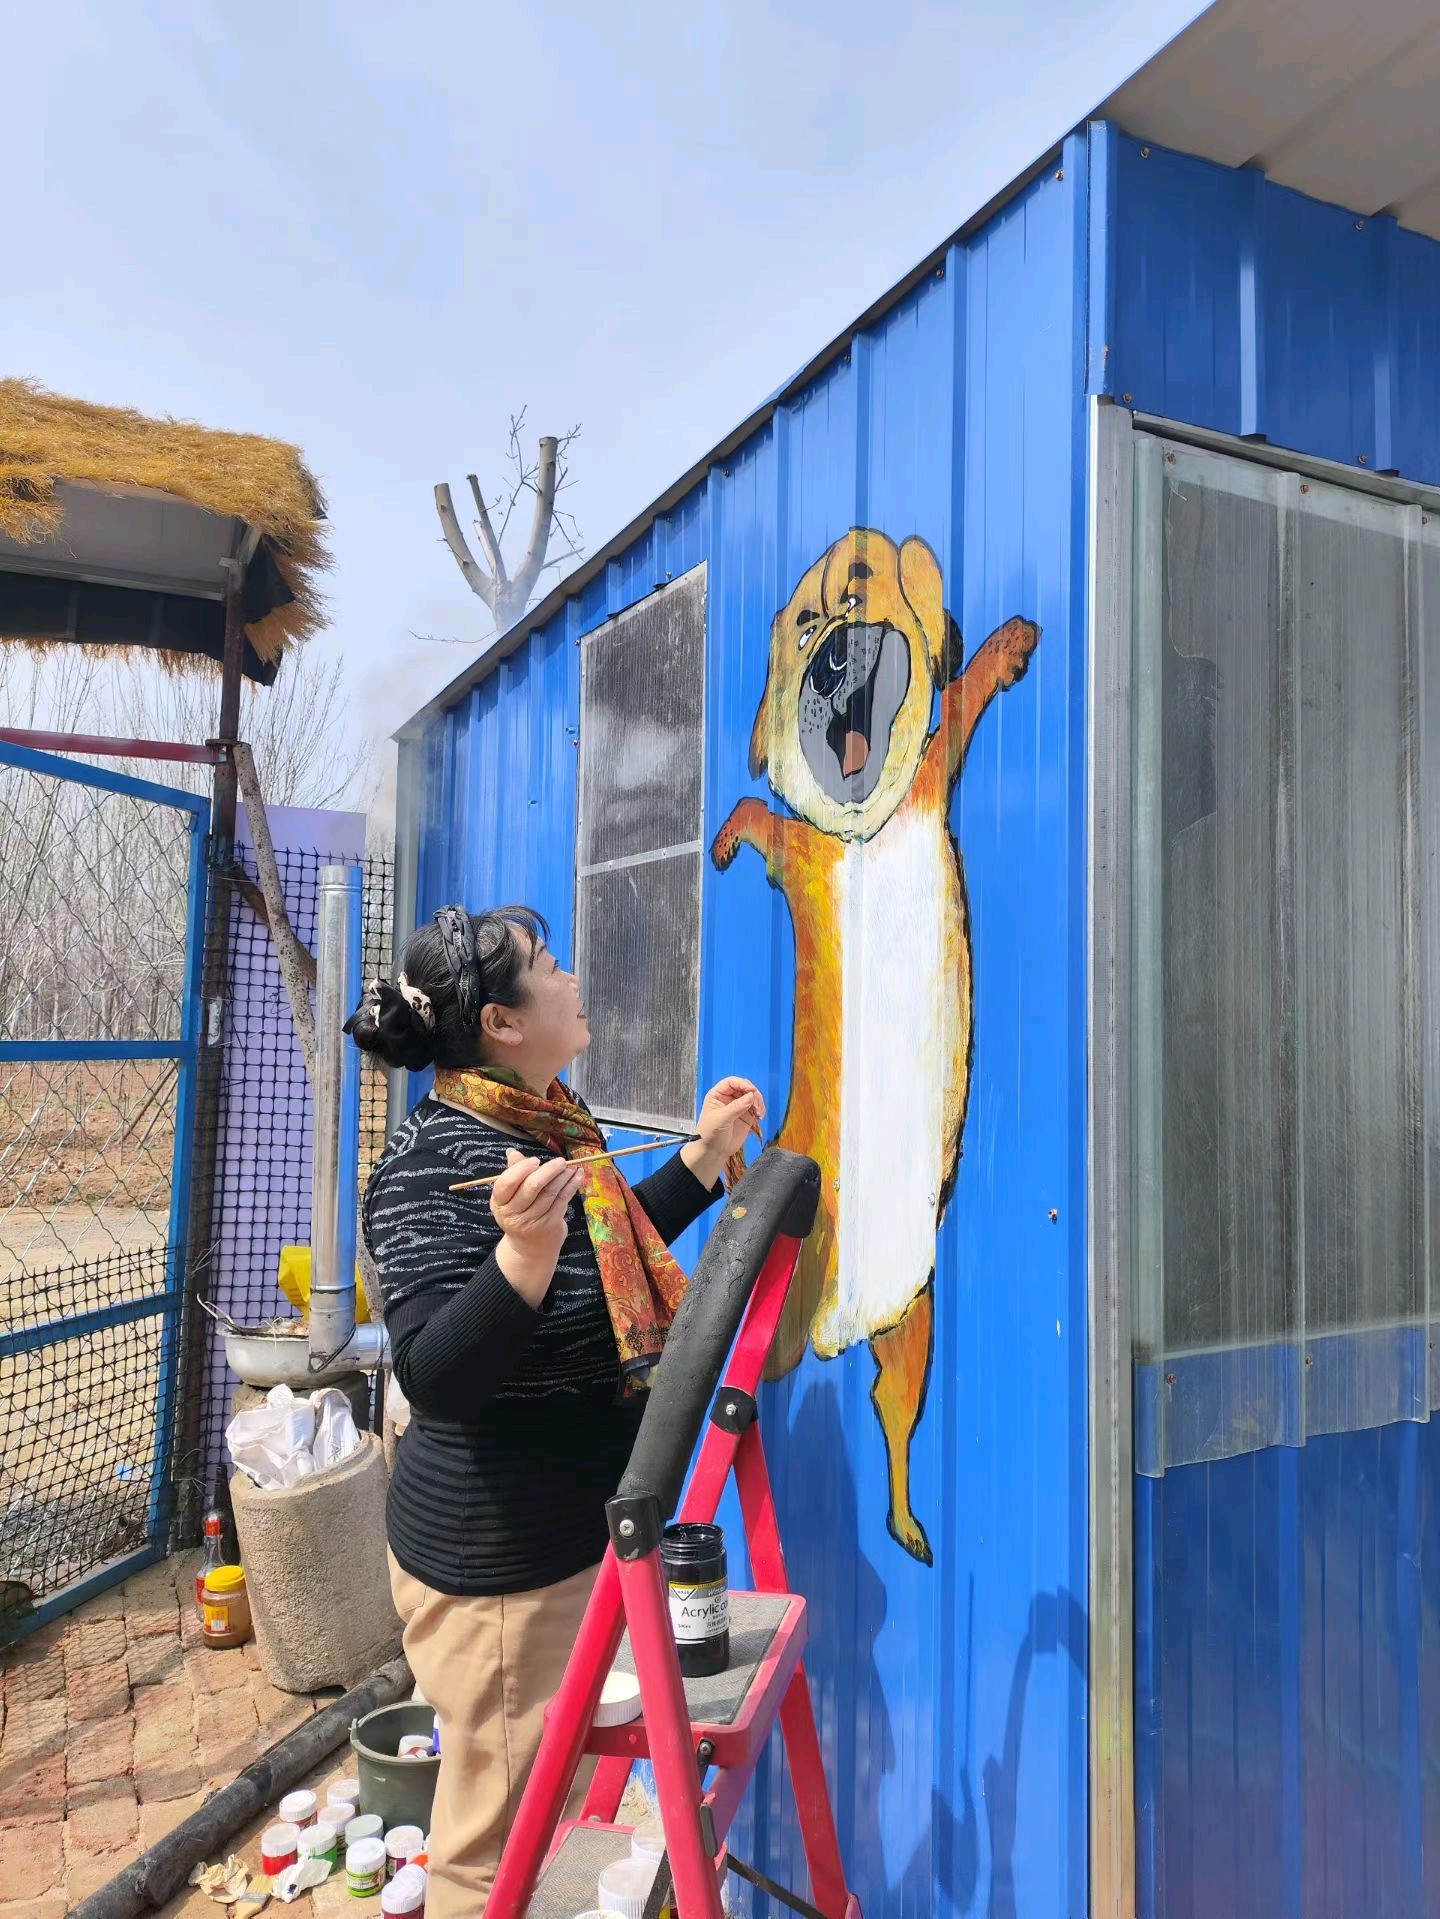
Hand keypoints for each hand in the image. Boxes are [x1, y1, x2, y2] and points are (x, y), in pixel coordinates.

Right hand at [491, 1151, 584, 1305]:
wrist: (530, 1248)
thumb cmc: (520, 1214)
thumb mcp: (510, 1197)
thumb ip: (513, 1173)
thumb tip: (512, 1152)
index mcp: (499, 1203)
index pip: (506, 1183)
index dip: (521, 1169)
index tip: (535, 1160)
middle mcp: (513, 1214)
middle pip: (531, 1187)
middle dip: (548, 1171)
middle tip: (560, 1161)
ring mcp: (532, 1221)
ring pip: (550, 1193)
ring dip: (563, 1177)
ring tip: (570, 1166)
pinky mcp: (550, 1224)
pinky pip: (563, 1200)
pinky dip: (572, 1185)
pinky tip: (578, 1175)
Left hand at [682, 1077, 765, 1189]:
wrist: (713, 1152)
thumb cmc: (710, 1134)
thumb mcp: (721, 1119)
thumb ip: (736, 1107)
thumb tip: (751, 1096)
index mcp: (718, 1095)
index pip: (731, 1082)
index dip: (742, 1084)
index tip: (751, 1090)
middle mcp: (729, 1098)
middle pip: (745, 1088)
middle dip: (753, 1094)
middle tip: (757, 1105)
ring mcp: (738, 1107)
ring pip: (752, 1097)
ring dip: (758, 1103)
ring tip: (759, 1114)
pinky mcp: (746, 1116)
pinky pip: (756, 1108)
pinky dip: (760, 1110)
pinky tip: (760, 1116)